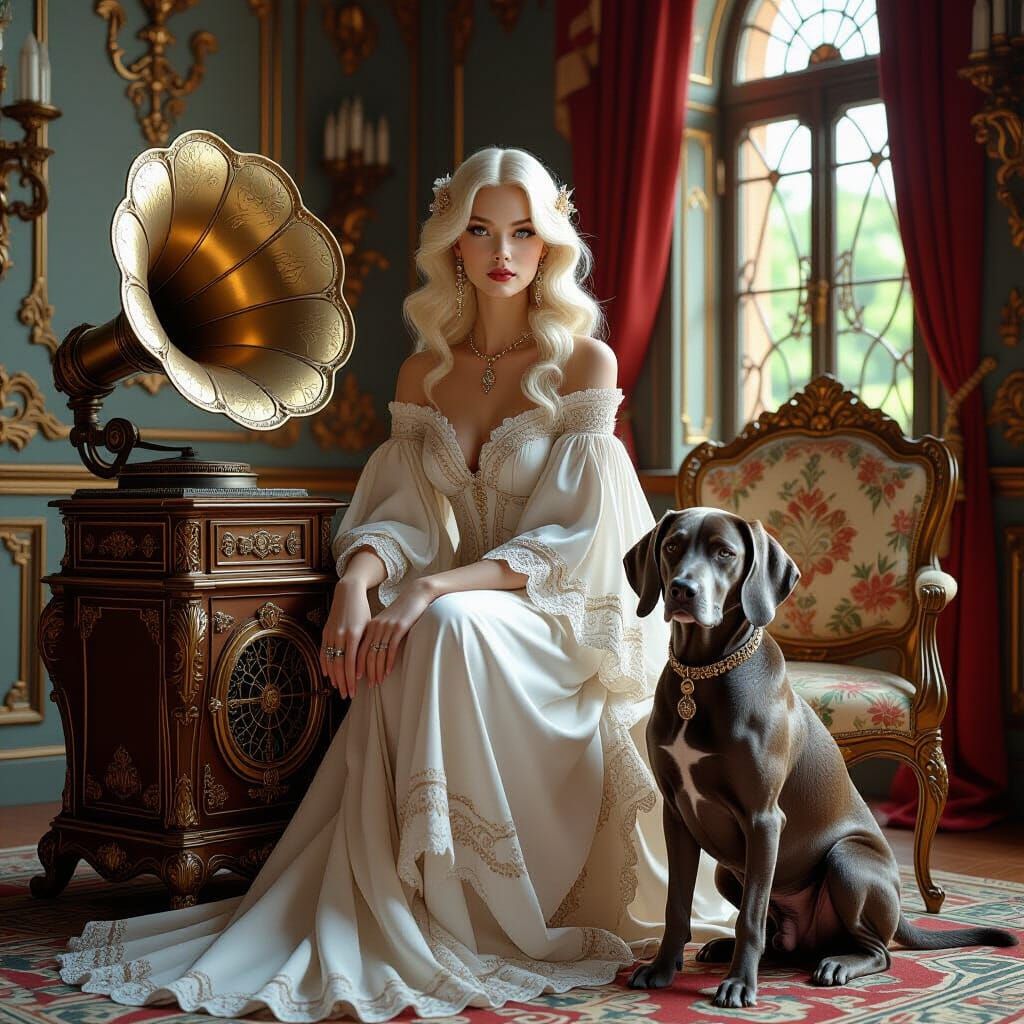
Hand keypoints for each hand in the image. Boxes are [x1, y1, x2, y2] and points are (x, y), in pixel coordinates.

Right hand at [320, 579, 370, 699]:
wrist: (348, 593)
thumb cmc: (363, 610)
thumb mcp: (368, 627)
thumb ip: (365, 645)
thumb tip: (366, 667)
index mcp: (353, 635)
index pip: (350, 664)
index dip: (351, 679)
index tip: (354, 691)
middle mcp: (339, 636)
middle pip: (339, 665)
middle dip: (343, 682)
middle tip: (346, 695)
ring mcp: (330, 634)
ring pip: (329, 660)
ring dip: (333, 677)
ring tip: (338, 688)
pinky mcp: (325, 631)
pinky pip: (323, 652)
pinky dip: (324, 665)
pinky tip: (327, 674)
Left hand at [358, 578, 436, 686]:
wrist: (415, 595)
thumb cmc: (401, 612)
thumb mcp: (386, 623)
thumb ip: (377, 636)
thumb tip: (372, 654)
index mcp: (369, 627)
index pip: (358, 651)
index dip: (355, 667)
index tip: (355, 680)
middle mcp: (375, 627)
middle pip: (365, 655)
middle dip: (365, 673)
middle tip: (367, 686)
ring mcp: (387, 628)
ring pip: (377, 654)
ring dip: (377, 670)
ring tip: (378, 682)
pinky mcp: (399, 628)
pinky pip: (391, 648)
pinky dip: (389, 662)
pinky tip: (388, 672)